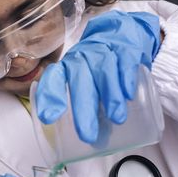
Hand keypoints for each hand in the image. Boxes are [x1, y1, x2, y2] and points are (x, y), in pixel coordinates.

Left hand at [35, 10, 160, 142]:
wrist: (123, 32)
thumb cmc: (99, 64)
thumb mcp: (85, 78)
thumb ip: (83, 104)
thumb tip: (87, 144)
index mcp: (68, 66)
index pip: (53, 78)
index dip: (49, 96)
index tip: (48, 117)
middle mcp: (83, 57)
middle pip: (80, 80)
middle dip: (83, 108)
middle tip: (87, 135)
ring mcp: (105, 51)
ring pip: (104, 71)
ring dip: (110, 96)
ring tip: (116, 119)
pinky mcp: (126, 49)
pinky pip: (125, 62)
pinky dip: (126, 79)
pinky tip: (129, 95)